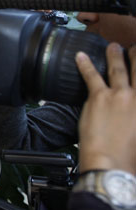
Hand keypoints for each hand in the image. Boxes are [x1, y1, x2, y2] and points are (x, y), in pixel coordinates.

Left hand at [75, 44, 135, 172]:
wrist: (111, 163)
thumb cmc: (130, 157)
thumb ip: (135, 115)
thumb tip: (131, 112)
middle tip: (134, 47)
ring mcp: (120, 95)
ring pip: (118, 69)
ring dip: (115, 55)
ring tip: (113, 46)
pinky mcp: (99, 97)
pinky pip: (91, 76)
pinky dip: (85, 65)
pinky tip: (80, 56)